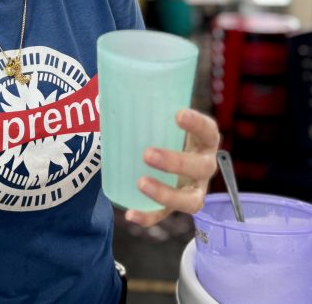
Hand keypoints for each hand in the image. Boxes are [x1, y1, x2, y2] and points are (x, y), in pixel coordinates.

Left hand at [125, 108, 219, 227]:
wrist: (159, 154)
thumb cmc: (158, 130)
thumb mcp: (155, 118)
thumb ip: (137, 106)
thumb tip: (103, 95)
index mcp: (203, 140)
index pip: (208, 131)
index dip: (197, 124)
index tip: (177, 114)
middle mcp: (203, 166)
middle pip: (202, 167)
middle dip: (176, 162)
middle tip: (147, 153)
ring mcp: (193, 189)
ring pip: (191, 199)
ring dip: (166, 193)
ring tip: (141, 183)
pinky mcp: (175, 206)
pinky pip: (165, 216)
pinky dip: (149, 217)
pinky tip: (130, 214)